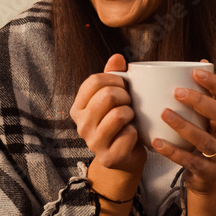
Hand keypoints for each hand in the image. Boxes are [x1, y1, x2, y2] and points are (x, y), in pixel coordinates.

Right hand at [71, 54, 145, 215]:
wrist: (125, 159)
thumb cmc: (120, 124)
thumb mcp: (113, 99)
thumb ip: (113, 77)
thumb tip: (118, 57)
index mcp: (78, 108)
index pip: (93, 81)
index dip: (114, 78)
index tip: (124, 85)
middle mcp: (81, 125)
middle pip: (107, 96)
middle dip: (126, 96)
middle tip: (130, 103)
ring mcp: (93, 142)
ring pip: (119, 114)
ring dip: (132, 113)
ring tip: (132, 118)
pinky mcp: (108, 157)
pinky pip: (129, 135)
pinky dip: (137, 133)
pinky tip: (134, 135)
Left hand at [151, 61, 215, 215]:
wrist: (207, 180)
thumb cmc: (200, 140)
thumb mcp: (204, 119)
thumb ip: (201, 94)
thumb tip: (199, 61)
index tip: (196, 71)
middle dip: (200, 101)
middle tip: (177, 91)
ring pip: (206, 139)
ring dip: (185, 125)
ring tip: (164, 113)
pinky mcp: (206, 172)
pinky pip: (191, 161)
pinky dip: (173, 151)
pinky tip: (156, 142)